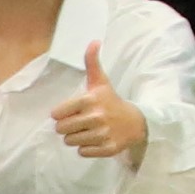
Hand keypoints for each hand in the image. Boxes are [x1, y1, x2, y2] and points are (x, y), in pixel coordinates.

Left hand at [47, 41, 146, 160]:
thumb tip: (94, 41)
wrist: (136, 122)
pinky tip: (95, 140)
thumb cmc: (111, 101)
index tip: (70, 111)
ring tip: (87, 131)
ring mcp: (103, 134)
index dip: (60, 114)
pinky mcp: (107, 149)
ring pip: (70, 142)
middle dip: (67, 127)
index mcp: (91, 100)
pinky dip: (86, 148)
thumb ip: (92, 63)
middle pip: (62, 129)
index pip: (58, 113)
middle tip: (79, 122)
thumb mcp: (101, 82)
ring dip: (76, 138)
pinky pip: (82, 152)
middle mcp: (96, 117)